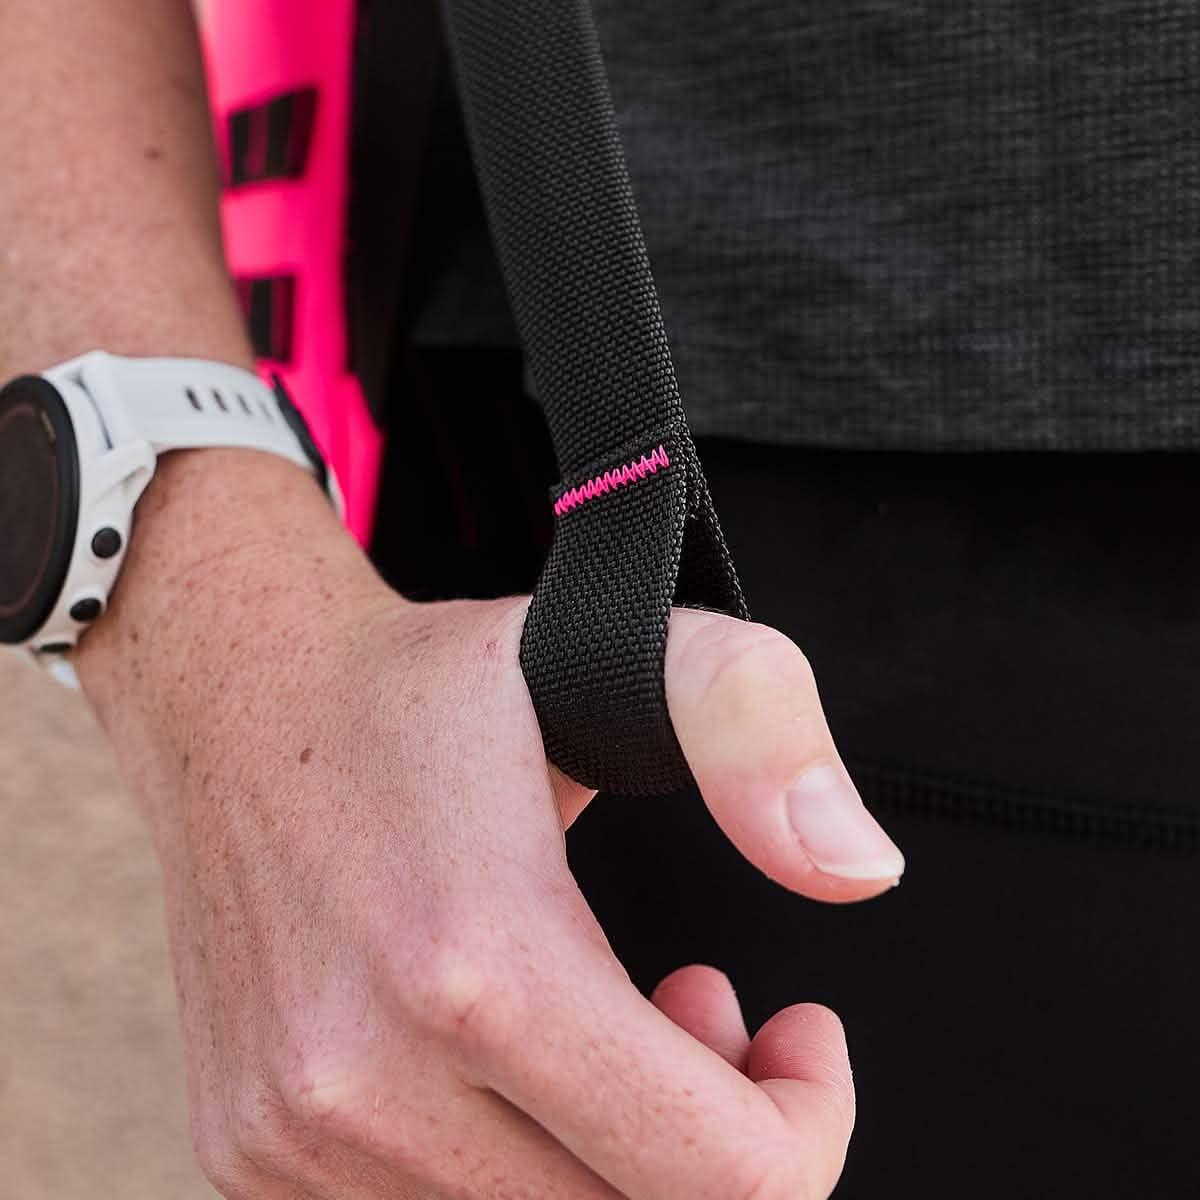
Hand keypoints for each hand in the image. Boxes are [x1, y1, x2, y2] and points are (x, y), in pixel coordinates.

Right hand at [79, 452, 902, 1199]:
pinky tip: (513, 1061)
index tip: (797, 1035)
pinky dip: (516, 1173)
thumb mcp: (617, 653)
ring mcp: (295, 1139)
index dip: (808, 1127)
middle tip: (704, 1012)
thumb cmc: (426, 686)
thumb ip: (759, 735)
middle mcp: (363, 1084)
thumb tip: (860, 872)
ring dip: (614, 1159)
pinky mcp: (250, 1155)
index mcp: (477, 967)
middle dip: (715, 1141)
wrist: (238, 701)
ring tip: (608, 1023)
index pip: (716, 1185)